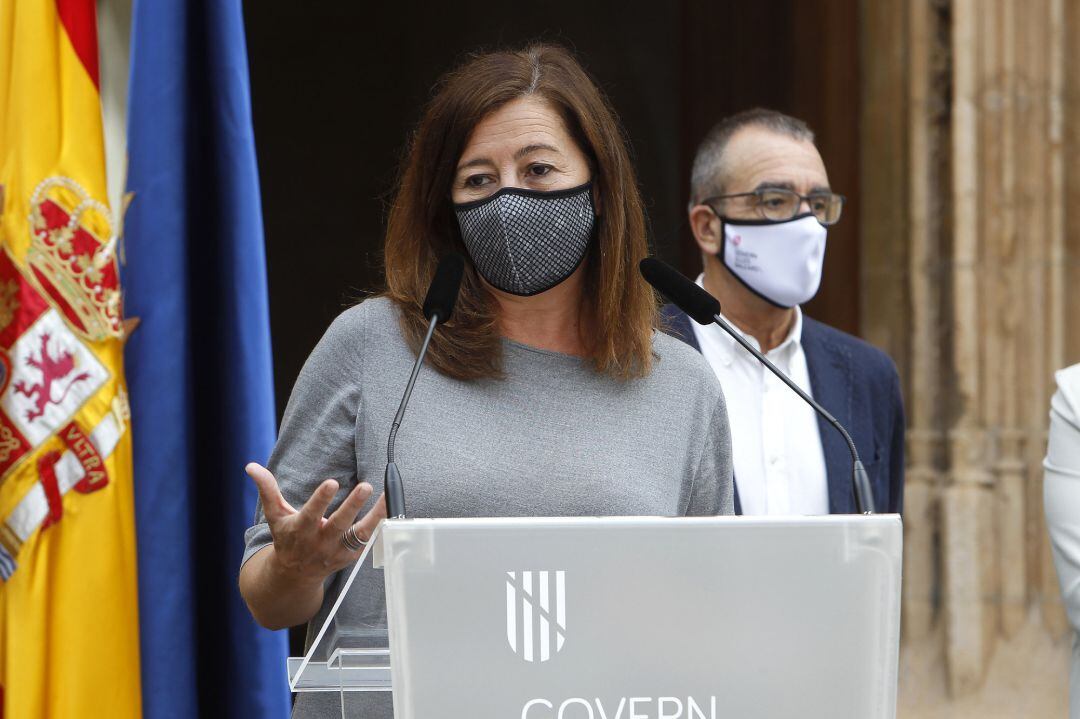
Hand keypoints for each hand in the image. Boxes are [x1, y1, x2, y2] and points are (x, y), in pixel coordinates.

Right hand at [245, 462, 386, 585]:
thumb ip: (267, 489)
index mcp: (301, 531)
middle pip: (340, 524)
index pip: (311, 514)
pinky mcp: (351, 555)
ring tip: (387, 496)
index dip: (321, 499)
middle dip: (353, 506)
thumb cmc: (286, 538)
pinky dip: (381, 524)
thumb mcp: (274, 515)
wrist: (295, 575)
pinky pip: (369, 539)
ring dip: (375, 516)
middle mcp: (320, 542)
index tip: (331, 482)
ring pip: (360, 534)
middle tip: (366, 486)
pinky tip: (391, 506)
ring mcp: (338, 551)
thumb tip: (251, 466)